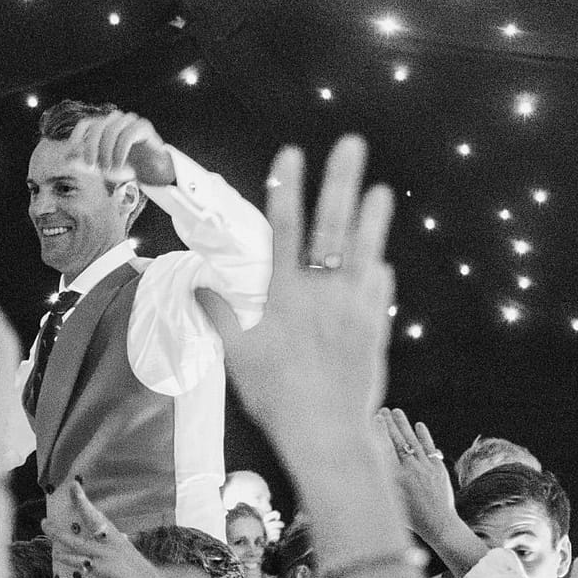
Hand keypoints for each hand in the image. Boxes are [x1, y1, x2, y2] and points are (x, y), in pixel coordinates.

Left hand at [59, 483, 208, 577]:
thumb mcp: (126, 562)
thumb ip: (113, 553)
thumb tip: (102, 549)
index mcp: (119, 540)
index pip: (100, 517)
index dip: (85, 501)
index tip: (74, 486)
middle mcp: (114, 544)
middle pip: (93, 520)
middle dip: (78, 505)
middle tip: (66, 491)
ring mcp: (110, 557)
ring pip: (79, 542)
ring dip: (60, 535)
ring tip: (46, 526)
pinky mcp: (107, 572)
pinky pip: (83, 564)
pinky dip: (70, 560)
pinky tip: (58, 556)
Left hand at [68, 109, 174, 186]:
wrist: (151, 170)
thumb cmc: (124, 165)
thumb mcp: (101, 166)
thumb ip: (84, 162)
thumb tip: (66, 158)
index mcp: (104, 126)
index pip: (86, 124)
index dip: (77, 136)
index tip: (72, 152)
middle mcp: (115, 120)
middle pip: (97, 126)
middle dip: (91, 147)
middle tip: (91, 166)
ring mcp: (130, 121)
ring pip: (112, 130)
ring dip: (107, 152)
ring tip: (108, 169)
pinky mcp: (143, 126)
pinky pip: (128, 135)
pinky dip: (120, 151)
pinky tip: (118, 164)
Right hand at [197, 137, 393, 455]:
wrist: (327, 432)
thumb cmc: (276, 396)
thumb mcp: (238, 357)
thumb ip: (219, 317)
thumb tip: (196, 287)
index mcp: (287, 294)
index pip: (285, 228)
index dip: (287, 188)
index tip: (291, 154)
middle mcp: (324, 292)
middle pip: (333, 225)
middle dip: (341, 181)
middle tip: (352, 144)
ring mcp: (355, 307)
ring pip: (366, 251)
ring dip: (373, 217)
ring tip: (381, 189)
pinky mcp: (374, 328)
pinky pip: (378, 291)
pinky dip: (376, 272)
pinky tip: (379, 263)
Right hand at [377, 408, 455, 532]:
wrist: (439, 525)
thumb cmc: (410, 519)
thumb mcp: (390, 503)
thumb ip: (380, 484)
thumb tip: (365, 468)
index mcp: (396, 478)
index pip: (386, 448)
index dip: (380, 432)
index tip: (375, 419)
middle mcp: (410, 469)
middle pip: (398, 441)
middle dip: (389, 424)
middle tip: (382, 410)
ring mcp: (426, 467)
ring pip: (413, 441)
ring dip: (404, 425)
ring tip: (397, 411)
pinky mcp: (438, 468)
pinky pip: (430, 448)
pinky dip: (424, 435)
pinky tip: (419, 425)